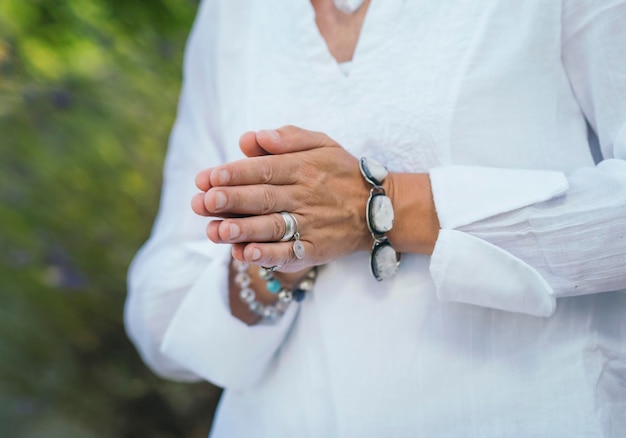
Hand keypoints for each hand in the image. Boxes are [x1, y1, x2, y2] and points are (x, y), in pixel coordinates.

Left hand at [191, 126, 371, 271]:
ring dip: (243, 230)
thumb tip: (252, 137)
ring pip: (272, 226)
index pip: (264, 169)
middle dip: (231, 200)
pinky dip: (268, 256)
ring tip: (216, 231)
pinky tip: (246, 254)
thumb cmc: (343, 172)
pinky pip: (290, 254)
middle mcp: (305, 195)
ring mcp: (311, 224)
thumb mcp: (322, 144)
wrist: (380, 208)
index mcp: (304, 167)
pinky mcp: (315, 249)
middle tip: (202, 202)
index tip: (206, 178)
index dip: (234, 173)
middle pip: (263, 197)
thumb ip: (289, 137)